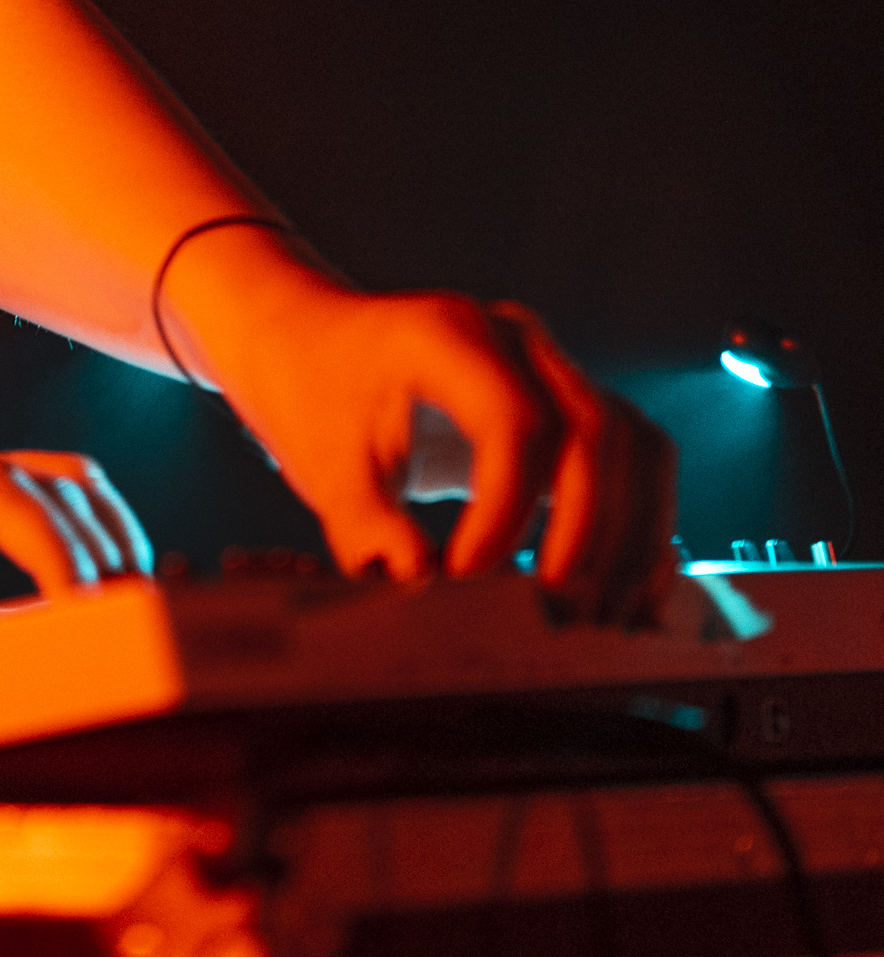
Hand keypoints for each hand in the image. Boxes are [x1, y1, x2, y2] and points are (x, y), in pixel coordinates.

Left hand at [167, 234, 677, 618]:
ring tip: (605, 619)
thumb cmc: (316, 393)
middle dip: (590, 533)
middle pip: (596, 432)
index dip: (507, 511)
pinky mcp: (566, 405)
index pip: (515, 423)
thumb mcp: (321, 459)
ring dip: (633, 534)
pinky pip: (633, 458)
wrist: (313, 342)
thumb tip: (420, 583)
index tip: (467, 578)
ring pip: (634, 444)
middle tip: (558, 617)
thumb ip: (364, 525)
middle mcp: (515, 340)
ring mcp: (549, 367)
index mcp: (448, 337)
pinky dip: (643, 523)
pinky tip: (631, 595)